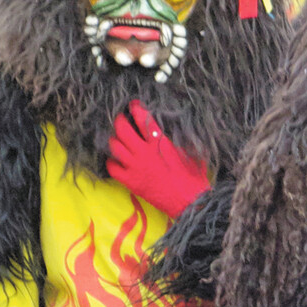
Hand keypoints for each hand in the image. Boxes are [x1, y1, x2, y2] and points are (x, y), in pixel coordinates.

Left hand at [106, 99, 210, 217]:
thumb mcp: (191, 152)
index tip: (133, 105)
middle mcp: (144, 151)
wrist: (189, 201)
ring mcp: (135, 166)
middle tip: (121, 120)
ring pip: (115, 146)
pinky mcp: (130, 181)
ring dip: (115, 140)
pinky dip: (113, 162)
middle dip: (120, 121)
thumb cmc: (194, 178)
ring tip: (118, 139)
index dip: (136, 109)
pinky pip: (112, 167)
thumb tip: (175, 130)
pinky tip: (117, 161)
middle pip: (122, 129)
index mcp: (160, 142)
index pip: (143, 119)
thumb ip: (179, 140)